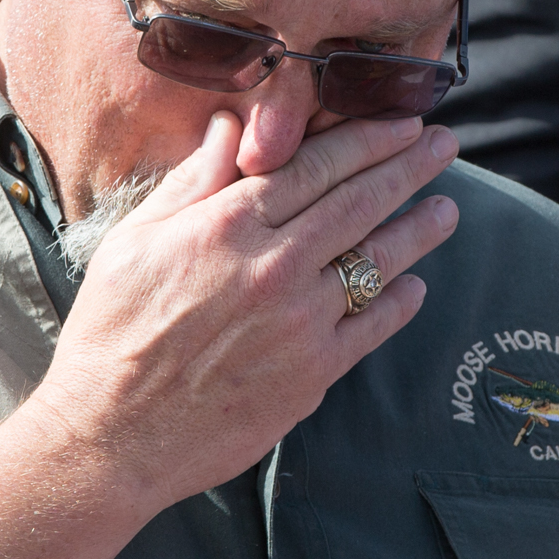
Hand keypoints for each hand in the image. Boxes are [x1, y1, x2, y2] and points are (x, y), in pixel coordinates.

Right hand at [30, 108, 458, 517]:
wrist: (112, 435)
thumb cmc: (111, 333)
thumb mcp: (133, 241)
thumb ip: (192, 180)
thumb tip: (231, 125)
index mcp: (226, 226)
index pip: (315, 165)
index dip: (367, 139)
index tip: (401, 123)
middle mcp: (272, 267)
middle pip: (358, 202)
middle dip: (409, 167)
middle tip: (444, 145)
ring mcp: (300, 321)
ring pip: (377, 260)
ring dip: (419, 229)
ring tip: (447, 209)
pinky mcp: (314, 373)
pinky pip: (372, 325)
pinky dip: (400, 301)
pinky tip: (414, 285)